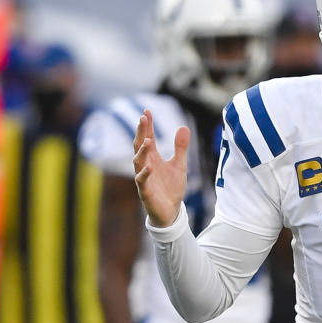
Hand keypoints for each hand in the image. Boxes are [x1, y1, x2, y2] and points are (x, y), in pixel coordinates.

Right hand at [133, 110, 188, 226]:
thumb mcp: (180, 164)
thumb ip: (181, 147)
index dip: (147, 125)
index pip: (148, 137)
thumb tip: (183, 126)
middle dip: (141, 132)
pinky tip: (149, 166)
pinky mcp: (146, 191)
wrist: (171, 211)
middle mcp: (146, 165)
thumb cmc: (172, 187)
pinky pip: (142, 181)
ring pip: (138, 162)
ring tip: (147, 139)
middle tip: (142, 118)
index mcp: (153, 158)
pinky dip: (144, 174)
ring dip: (142, 151)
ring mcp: (144, 178)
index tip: (147, 111)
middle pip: (140, 146)